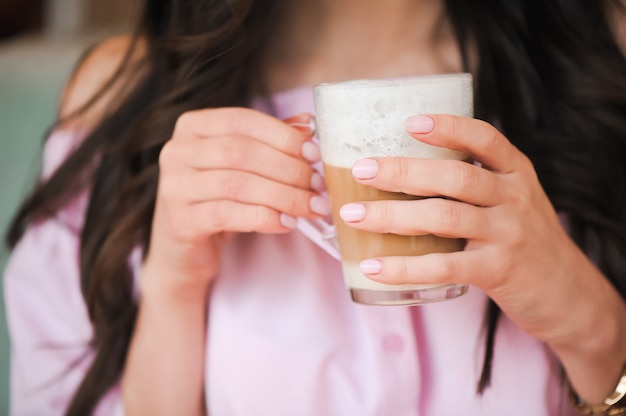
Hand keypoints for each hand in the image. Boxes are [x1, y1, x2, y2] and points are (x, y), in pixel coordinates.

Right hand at [143, 108, 326, 292]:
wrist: (184, 250)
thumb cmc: (217, 201)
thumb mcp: (243, 167)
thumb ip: (270, 142)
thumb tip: (307, 124)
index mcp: (193, 126)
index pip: (243, 121)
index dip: (283, 136)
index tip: (314, 154)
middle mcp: (177, 151)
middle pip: (241, 152)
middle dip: (288, 169)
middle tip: (318, 185)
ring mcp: (174, 186)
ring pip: (237, 183)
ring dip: (283, 196)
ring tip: (311, 207)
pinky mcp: (180, 221)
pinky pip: (228, 214)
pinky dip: (264, 218)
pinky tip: (286, 223)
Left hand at [341, 114, 600, 344]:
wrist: (569, 294)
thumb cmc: (525, 241)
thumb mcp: (513, 202)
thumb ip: (475, 186)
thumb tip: (404, 173)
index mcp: (516, 173)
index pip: (485, 138)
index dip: (448, 127)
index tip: (410, 122)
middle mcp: (514, 198)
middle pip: (454, 177)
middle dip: (403, 171)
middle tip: (360, 170)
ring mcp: (508, 234)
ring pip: (444, 217)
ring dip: (393, 215)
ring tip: (353, 215)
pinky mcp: (498, 271)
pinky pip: (444, 267)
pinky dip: (405, 267)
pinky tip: (373, 267)